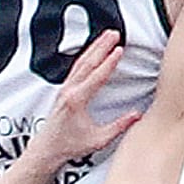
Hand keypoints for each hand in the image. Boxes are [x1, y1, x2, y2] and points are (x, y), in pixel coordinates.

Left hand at [38, 30, 139, 164]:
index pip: (97, 76)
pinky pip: (76, 68)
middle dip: (102, 46)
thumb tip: (136, 115)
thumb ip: (119, 126)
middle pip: (88, 63)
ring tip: (107, 35)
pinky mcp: (64, 90)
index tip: (119, 49)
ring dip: (94, 47)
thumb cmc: (69, 146)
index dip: (109, 62)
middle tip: (115, 33)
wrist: (47, 150)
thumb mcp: (98, 139)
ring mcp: (65, 89)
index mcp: (77, 101)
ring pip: (81, 63)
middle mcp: (69, 91)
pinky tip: (92, 50)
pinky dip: (86, 56)